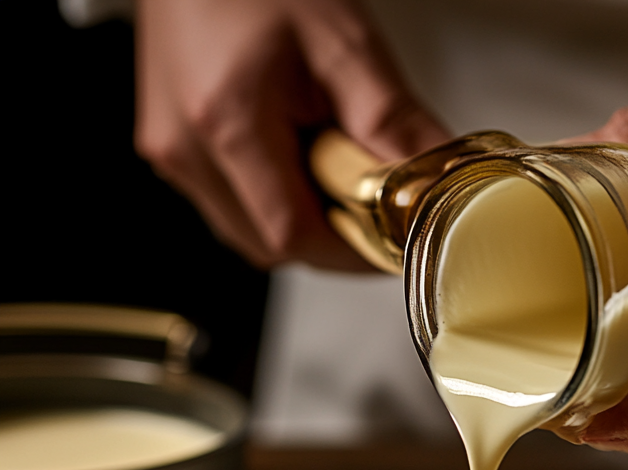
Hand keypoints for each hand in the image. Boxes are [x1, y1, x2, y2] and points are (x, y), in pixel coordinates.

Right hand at [135, 0, 449, 269]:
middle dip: (334, 238)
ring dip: (305, 222)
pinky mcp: (172, 151)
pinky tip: (298, 161)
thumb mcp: (343, 44)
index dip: (354, 249)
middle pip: (272, 245)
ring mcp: (172, 153)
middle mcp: (185, 149)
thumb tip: (439, 185)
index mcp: (225, 121)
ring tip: (333, 169)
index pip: (296, 234)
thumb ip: (392, 123)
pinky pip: (233, 208)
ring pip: (252, 235)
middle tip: (375, 204)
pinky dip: (277, 201)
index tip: (396, 241)